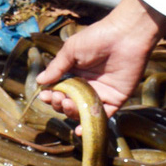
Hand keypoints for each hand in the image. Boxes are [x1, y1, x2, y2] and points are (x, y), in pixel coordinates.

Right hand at [37, 0, 165, 120]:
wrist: (125, 36)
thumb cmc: (97, 38)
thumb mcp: (72, 50)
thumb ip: (57, 67)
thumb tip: (40, 81)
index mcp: (75, 73)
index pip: (59, 89)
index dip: (51, 94)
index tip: (45, 95)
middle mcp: (87, 85)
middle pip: (69, 102)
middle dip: (59, 103)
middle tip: (58, 97)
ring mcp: (101, 94)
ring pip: (82, 111)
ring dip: (71, 112)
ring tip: (67, 103)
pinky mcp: (115, 99)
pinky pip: (102, 116)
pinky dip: (90, 124)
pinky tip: (79, 129)